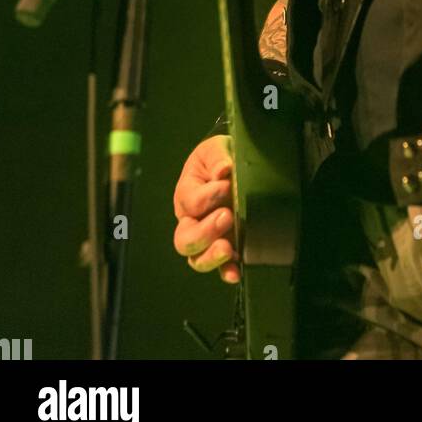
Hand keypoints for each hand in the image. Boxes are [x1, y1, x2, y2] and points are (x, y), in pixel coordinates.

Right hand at [172, 135, 239, 283]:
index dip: (208, 196)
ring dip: (211, 256)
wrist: (229, 167)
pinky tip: (236, 272)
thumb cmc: (218, 158)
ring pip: (196, 259)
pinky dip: (226, 272)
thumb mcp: (216, 150)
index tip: (227, 184)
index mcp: (186, 194)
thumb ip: (218, 157)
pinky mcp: (223, 247)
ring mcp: (206, 238)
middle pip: (184, 239)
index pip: (191, 202)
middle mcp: (191, 221)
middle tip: (227, 216)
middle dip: (205, 232)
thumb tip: (223, 170)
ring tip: (228, 248)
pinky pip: (220, 267)